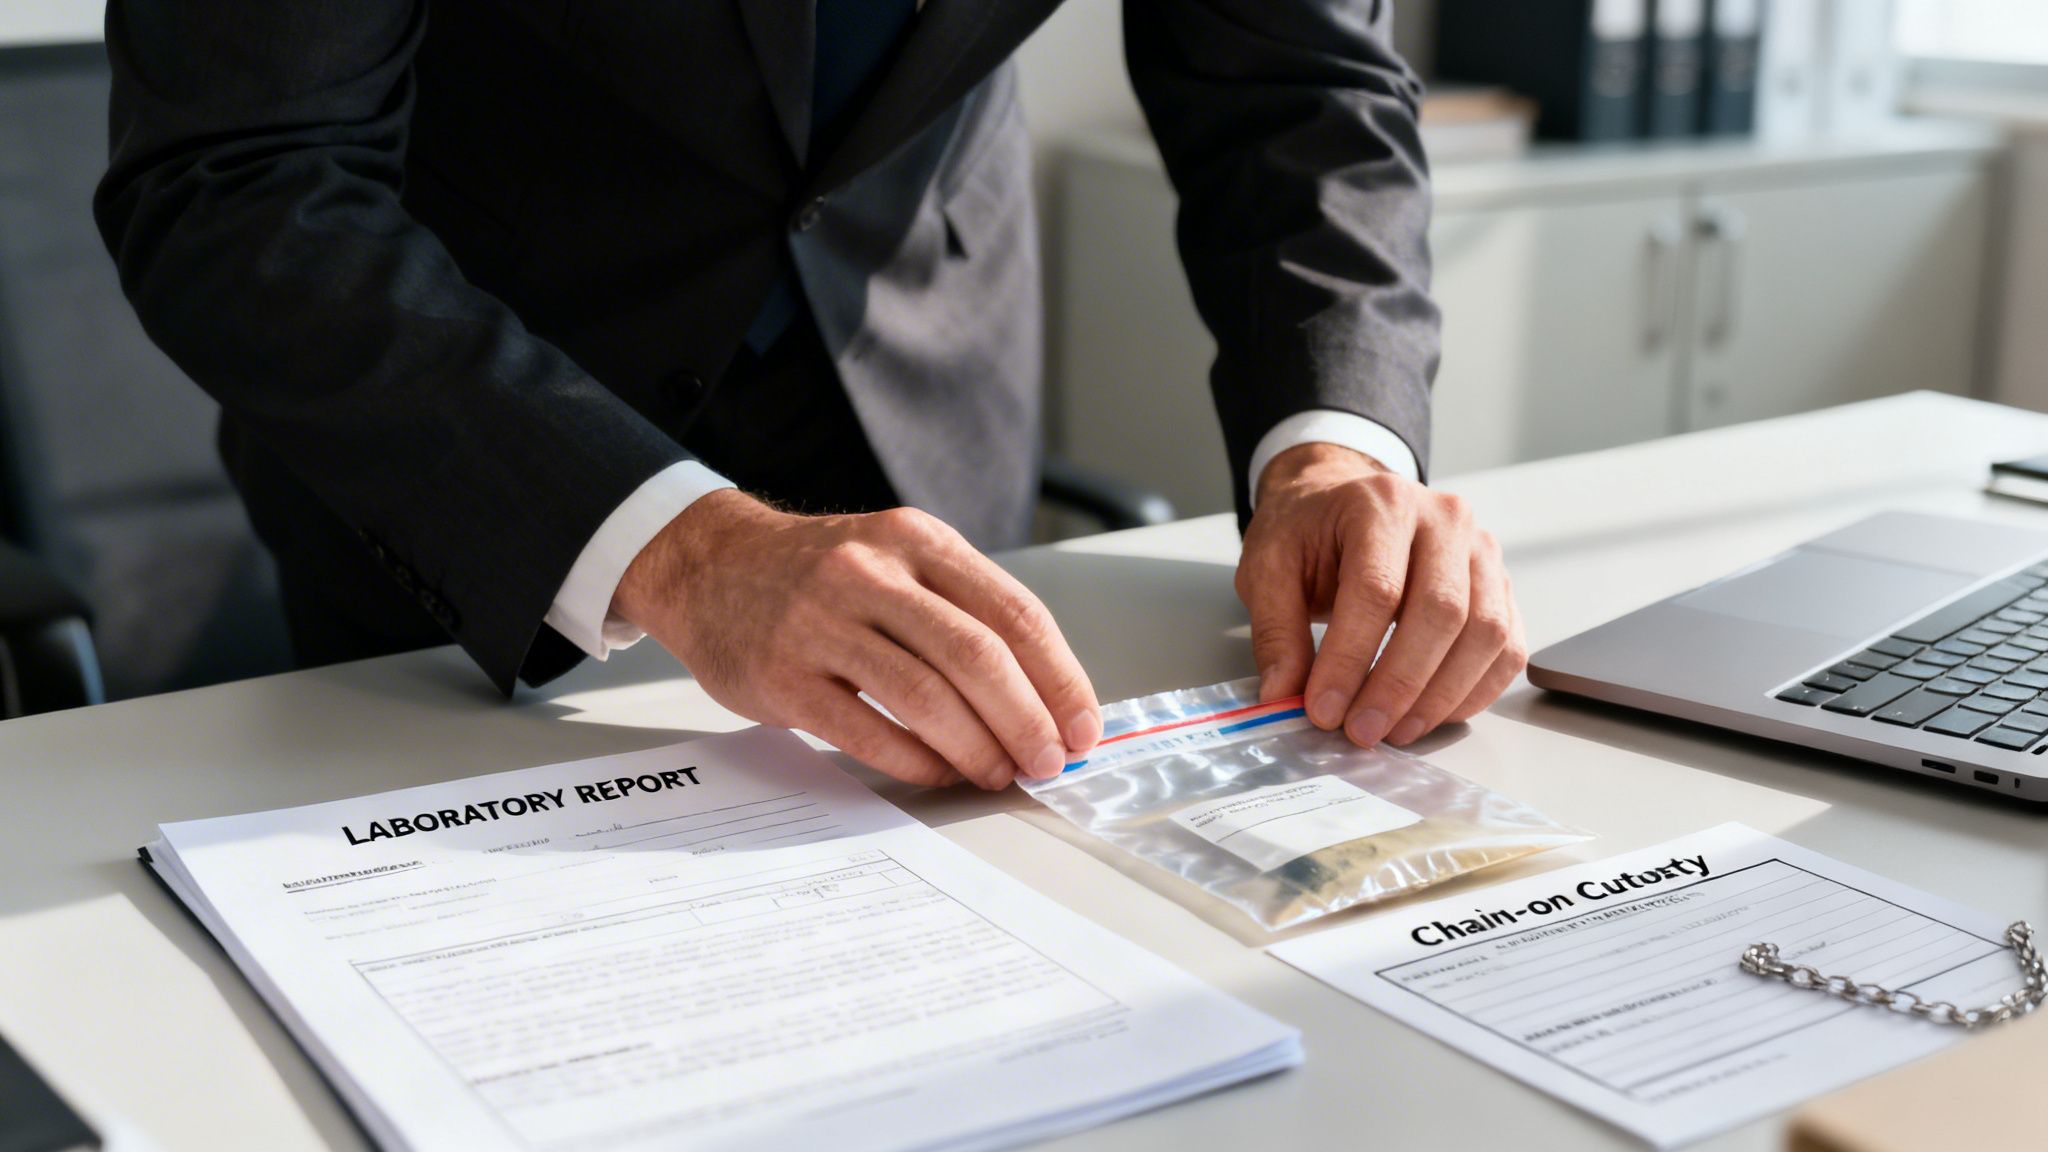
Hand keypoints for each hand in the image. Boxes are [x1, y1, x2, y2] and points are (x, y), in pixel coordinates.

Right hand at [613, 490, 1101, 789]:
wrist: (708, 565)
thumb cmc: (819, 574)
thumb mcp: (896, 557)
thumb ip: (961, 611)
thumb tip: (1043, 697)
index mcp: (916, 540)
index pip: (1014, 612)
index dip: (1060, 678)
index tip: (1083, 727)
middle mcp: (872, 574)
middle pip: (977, 656)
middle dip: (1028, 721)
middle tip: (1049, 761)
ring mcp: (822, 624)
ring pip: (926, 696)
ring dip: (977, 747)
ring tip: (998, 773)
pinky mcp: (784, 676)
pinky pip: (866, 730)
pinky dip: (915, 760)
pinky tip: (939, 772)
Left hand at [1237, 443, 1525, 746]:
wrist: (1342, 498)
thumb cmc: (1309, 531)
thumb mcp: (1268, 568)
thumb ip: (1276, 630)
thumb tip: (1283, 694)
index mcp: (1381, 504)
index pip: (1377, 591)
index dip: (1350, 659)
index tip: (1324, 709)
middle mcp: (1444, 519)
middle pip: (1442, 613)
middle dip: (1399, 686)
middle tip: (1362, 730)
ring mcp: (1481, 549)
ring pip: (1485, 634)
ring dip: (1441, 696)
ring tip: (1394, 730)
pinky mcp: (1499, 584)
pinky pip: (1507, 647)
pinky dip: (1474, 691)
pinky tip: (1432, 713)